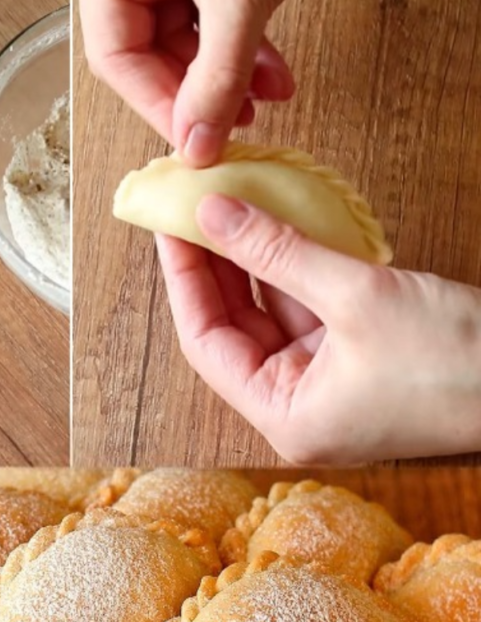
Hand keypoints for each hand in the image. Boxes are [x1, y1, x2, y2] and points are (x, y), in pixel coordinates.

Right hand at [78, 0, 325, 165]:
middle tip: (232, 126)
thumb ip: (218, 75)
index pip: (117, 56)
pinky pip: (217, 20)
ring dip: (229, 77)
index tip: (195, 140)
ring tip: (265, 100)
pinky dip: (246, 50)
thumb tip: (197, 144)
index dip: (157, 105)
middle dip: (200, 93)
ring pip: (189, 41)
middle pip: (151, 53)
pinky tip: (273, 74)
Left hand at [158, 196, 480, 462]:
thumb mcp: (359, 296)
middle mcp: (298, 407)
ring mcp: (327, 384)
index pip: (207, 344)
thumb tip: (214, 212)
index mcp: (286, 417)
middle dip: (215, 266)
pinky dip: (295, 269)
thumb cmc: (458, 361)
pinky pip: (309, 310)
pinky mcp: (356, 360)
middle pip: (235, 328)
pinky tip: (276, 224)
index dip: (185, 280)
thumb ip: (280, 251)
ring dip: (254, 261)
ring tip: (228, 205)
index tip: (169, 225)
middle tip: (193, 207)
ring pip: (271, 314)